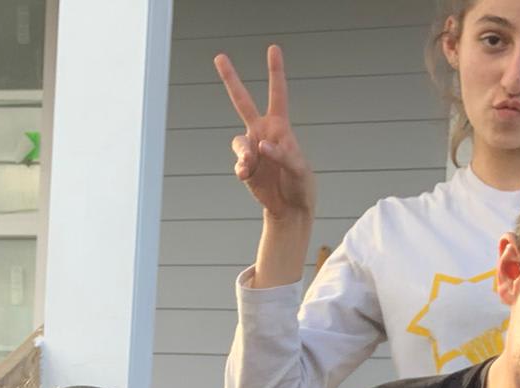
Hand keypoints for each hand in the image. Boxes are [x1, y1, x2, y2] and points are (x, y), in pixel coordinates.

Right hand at [214, 45, 315, 221]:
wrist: (289, 207)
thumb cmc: (300, 184)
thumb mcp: (298, 169)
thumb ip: (282, 154)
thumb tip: (261, 145)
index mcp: (280, 126)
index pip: (277, 93)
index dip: (275, 71)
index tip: (272, 49)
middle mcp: (263, 132)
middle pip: (242, 101)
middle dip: (231, 79)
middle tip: (219, 56)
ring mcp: (252, 149)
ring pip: (238, 141)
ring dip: (243, 153)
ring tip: (249, 166)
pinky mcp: (244, 166)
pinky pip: (238, 162)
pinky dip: (241, 168)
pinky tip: (247, 175)